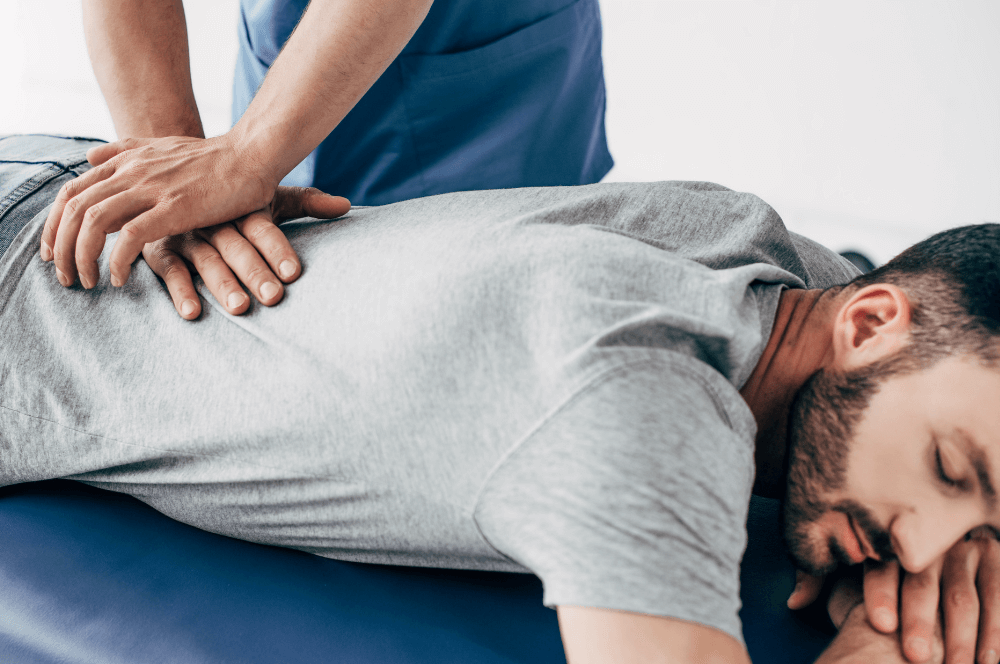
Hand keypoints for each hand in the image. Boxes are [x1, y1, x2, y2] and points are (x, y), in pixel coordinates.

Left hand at [39, 134, 282, 289]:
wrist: (252, 154)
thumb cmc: (214, 157)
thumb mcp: (161, 146)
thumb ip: (124, 151)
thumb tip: (89, 157)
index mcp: (126, 161)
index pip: (70, 193)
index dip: (54, 225)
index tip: (54, 252)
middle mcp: (131, 172)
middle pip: (72, 210)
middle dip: (60, 247)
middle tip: (65, 276)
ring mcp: (151, 188)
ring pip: (92, 223)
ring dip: (82, 257)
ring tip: (87, 281)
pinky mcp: (174, 208)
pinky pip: (129, 237)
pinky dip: (117, 261)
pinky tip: (119, 278)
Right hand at [141, 186, 349, 318]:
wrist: (172, 178)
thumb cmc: (232, 198)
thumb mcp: (268, 197)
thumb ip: (307, 202)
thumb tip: (346, 205)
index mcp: (240, 206)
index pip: (262, 227)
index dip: (277, 249)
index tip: (293, 272)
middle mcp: (213, 219)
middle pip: (236, 246)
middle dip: (255, 272)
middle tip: (273, 297)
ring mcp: (186, 233)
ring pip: (206, 260)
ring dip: (222, 284)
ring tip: (240, 307)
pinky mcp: (160, 249)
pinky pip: (169, 270)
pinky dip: (179, 290)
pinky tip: (192, 312)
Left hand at [789, 528, 999, 663]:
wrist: (922, 545)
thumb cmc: (876, 570)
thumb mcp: (847, 569)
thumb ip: (817, 579)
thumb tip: (793, 602)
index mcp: (887, 536)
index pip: (881, 564)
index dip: (880, 593)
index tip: (879, 624)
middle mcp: (927, 539)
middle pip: (923, 583)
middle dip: (921, 621)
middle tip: (916, 657)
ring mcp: (964, 547)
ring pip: (963, 595)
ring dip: (959, 636)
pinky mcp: (995, 558)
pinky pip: (997, 595)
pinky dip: (995, 631)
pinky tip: (988, 660)